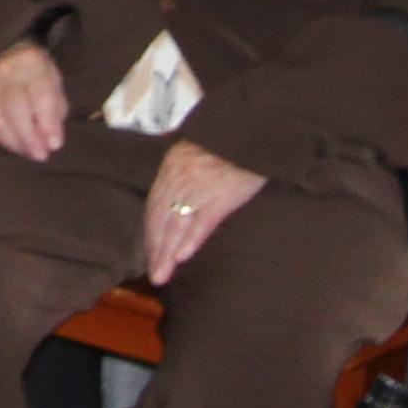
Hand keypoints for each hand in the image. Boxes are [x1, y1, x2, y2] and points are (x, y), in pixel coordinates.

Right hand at [0, 43, 67, 162]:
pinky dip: (4, 141)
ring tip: (30, 152)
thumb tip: (52, 143)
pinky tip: (17, 146)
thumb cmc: (37, 75)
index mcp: (32, 64)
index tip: (55, 145)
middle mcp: (7, 72)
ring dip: (16, 143)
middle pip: (15, 108)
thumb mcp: (54, 84)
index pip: (40, 95)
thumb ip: (55, 112)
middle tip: (41, 155)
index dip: (48, 124)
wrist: (5, 56)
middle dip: (30, 138)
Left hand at [139, 140, 266, 286]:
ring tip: (163, 275)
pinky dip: (191, 240)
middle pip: (161, 218)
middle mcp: (181, 176)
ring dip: (167, 252)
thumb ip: (183, 173)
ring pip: (177, 224)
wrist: (256, 132)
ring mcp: (200, 185)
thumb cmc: (231, 146)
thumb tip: (175, 201)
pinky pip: (202, 221)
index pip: (155, 205)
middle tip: (155, 274)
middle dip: (156, 249)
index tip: (151, 253)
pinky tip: (183, 257)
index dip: (152, 232)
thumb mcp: (197, 152)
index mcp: (172, 165)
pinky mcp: (222, 194)